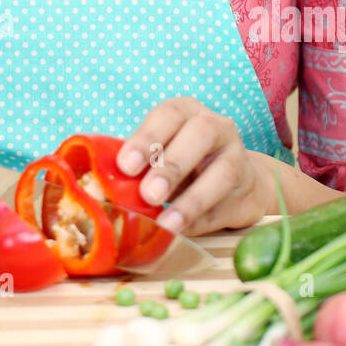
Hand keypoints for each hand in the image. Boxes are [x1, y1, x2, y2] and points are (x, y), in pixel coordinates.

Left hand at [115, 97, 268, 236]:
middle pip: (200, 136)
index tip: (125, 165)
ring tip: (167, 223)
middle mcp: (217, 127)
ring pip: (221, 174)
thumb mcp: (160, 152)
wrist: (236, 182)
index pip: (168, 115)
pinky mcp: (247, 192)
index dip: (146, 138)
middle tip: (148, 194)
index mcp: (187, 112)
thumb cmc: (183, 161)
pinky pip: (225, 207)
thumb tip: (98, 186)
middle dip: (172, 165)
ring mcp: (237, 158)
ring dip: (191, 200)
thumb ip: (136, 163)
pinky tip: (181, 233)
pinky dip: (201, 222)